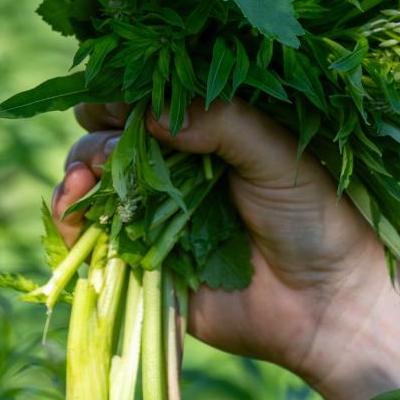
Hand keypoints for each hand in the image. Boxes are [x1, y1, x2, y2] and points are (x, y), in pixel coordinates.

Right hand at [54, 97, 388, 383]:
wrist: (328, 305)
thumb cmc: (315, 218)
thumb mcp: (275, 154)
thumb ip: (220, 123)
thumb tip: (150, 112)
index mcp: (206, 135)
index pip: (149, 103)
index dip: (123, 95)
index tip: (110, 94)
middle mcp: (174, 172)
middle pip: (111, 140)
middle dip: (97, 136)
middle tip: (106, 145)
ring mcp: (154, 218)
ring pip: (93, 185)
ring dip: (77, 174)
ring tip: (82, 178)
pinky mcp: (143, 264)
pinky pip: (93, 240)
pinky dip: (71, 221)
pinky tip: (71, 206)